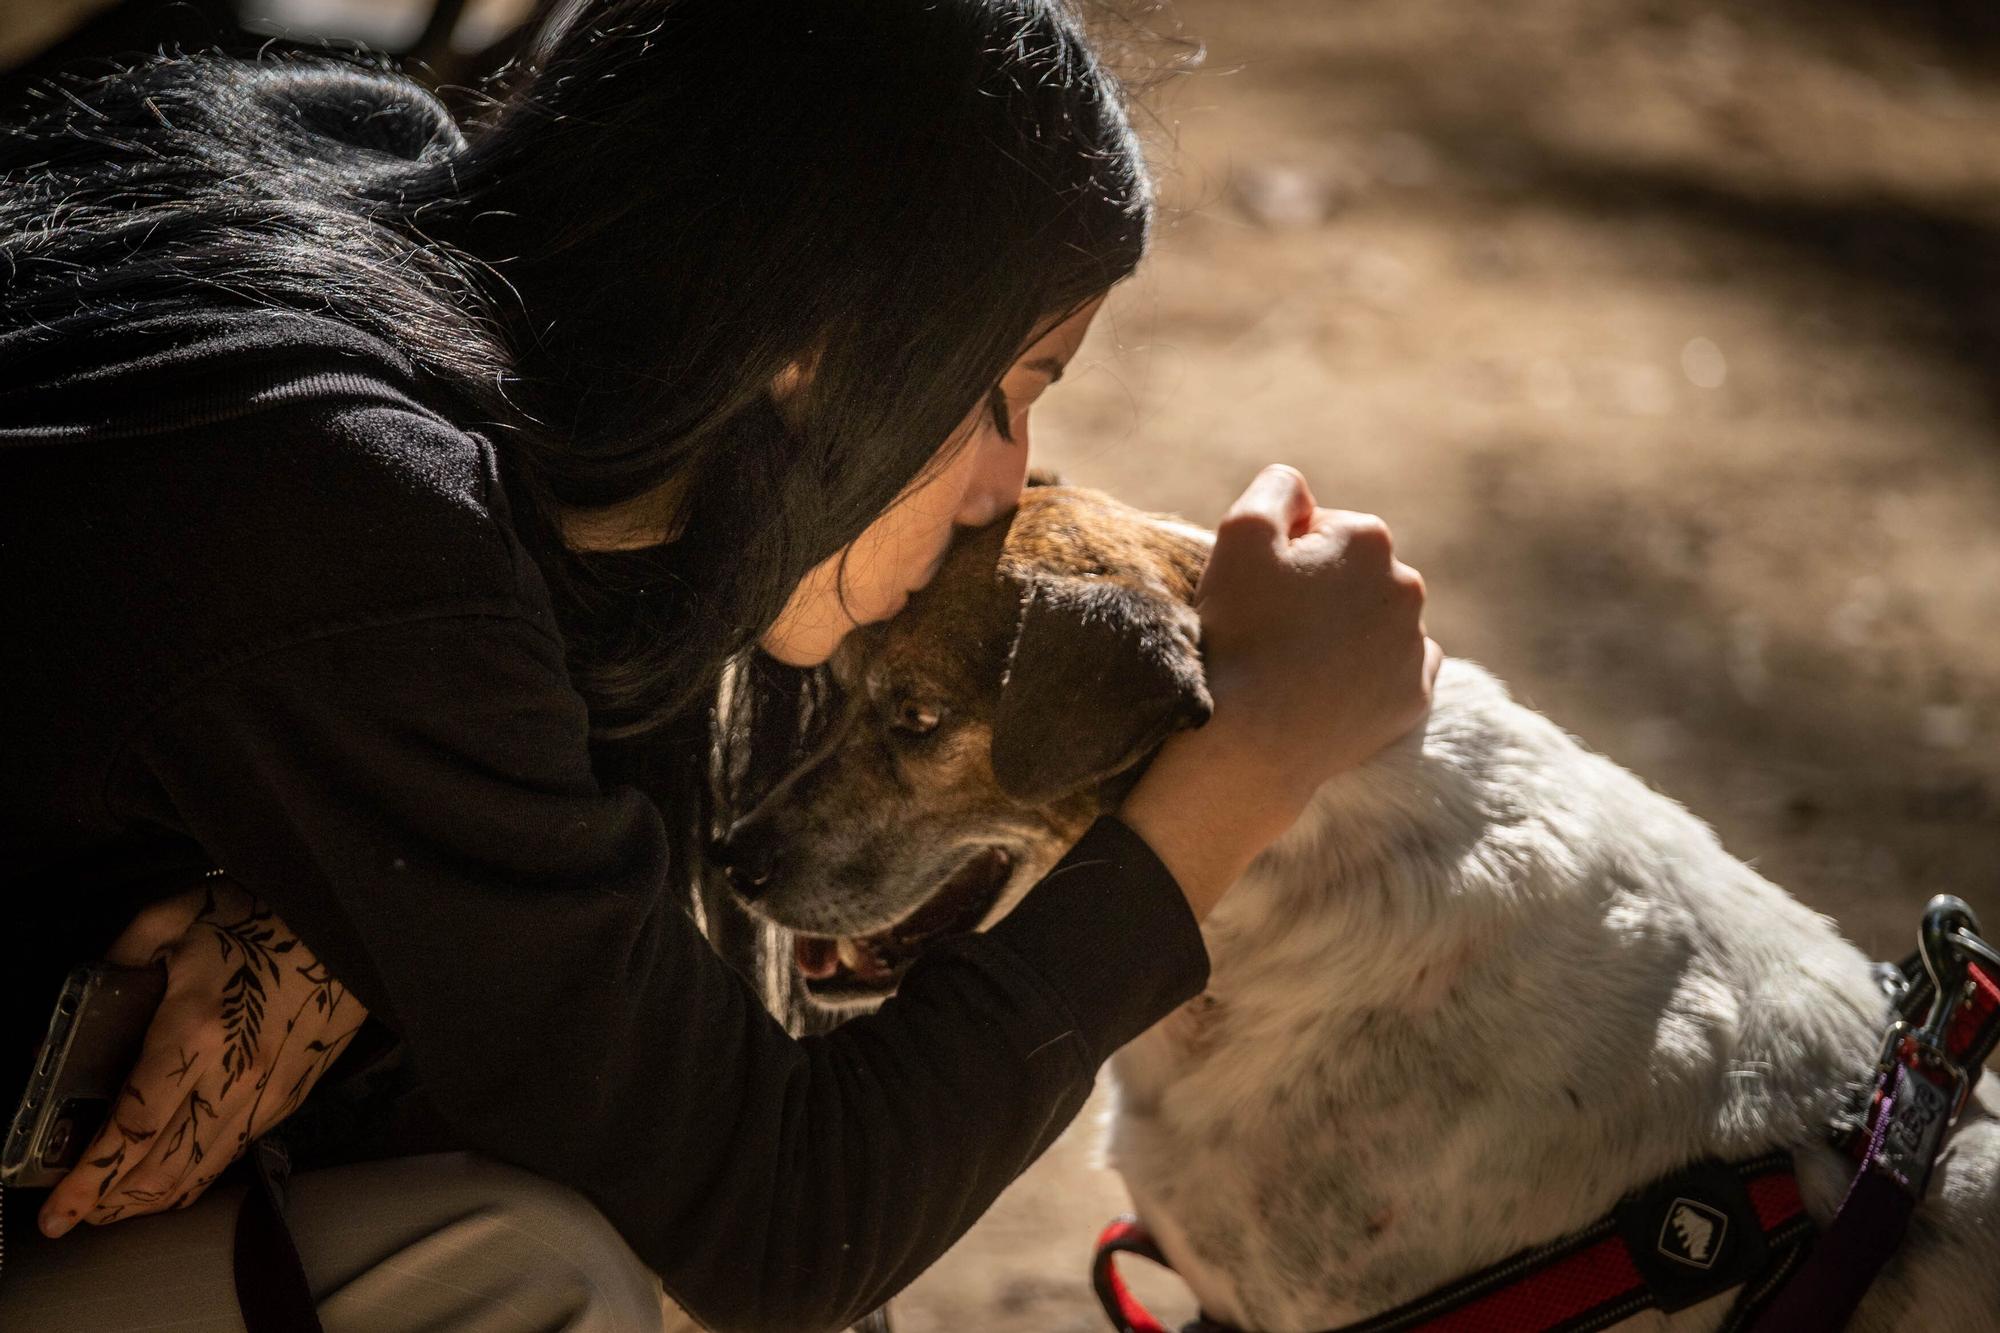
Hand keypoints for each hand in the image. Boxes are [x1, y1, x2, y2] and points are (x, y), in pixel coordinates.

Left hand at [38, 878, 366, 1235]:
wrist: (348, 930)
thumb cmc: (265, 920)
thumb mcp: (174, 918)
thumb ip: (118, 960)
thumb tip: (75, 1012)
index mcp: (194, 1034)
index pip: (132, 1129)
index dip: (88, 1180)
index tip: (54, 1211)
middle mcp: (232, 1077)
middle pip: (163, 1167)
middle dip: (110, 1202)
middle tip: (73, 1215)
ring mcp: (266, 1093)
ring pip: (200, 1172)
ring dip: (151, 1199)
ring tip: (114, 1206)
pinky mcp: (289, 1097)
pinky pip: (233, 1153)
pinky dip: (195, 1178)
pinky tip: (172, 1178)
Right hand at [1120, 464, 1437, 915]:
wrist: (1253, 737)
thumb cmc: (1240, 630)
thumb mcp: (1240, 531)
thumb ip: (1277, 489)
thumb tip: (1305, 492)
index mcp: (1369, 539)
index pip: (1324, 531)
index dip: (1284, 558)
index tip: (1260, 593)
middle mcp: (1408, 586)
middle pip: (1355, 576)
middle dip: (1323, 591)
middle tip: (1275, 629)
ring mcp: (1415, 646)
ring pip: (1377, 622)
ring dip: (1346, 631)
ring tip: (1297, 663)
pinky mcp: (1415, 698)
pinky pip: (1396, 671)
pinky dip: (1368, 674)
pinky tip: (1327, 688)